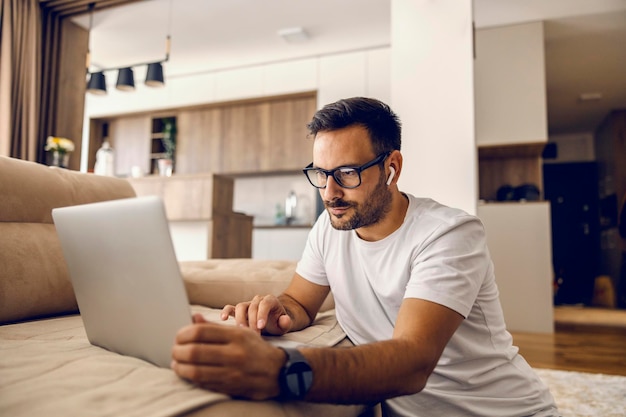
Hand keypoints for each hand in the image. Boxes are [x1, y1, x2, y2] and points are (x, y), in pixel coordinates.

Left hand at [171, 314, 285, 399]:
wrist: (278, 372)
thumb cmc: (255, 349)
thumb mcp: (240, 331)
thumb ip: (215, 327)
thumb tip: (193, 318)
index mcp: (236, 336)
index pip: (200, 332)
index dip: (183, 334)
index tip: (179, 336)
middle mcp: (234, 354)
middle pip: (194, 352)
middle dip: (178, 351)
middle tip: (174, 350)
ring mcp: (232, 373)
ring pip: (195, 371)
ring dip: (180, 367)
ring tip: (176, 363)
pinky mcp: (229, 387)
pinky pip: (203, 383)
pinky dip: (190, 378)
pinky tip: (187, 373)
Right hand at [220, 294, 292, 334]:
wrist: (273, 322)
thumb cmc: (278, 324)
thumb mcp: (285, 325)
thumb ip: (286, 322)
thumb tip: (284, 320)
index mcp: (270, 300)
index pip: (265, 304)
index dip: (262, 314)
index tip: (260, 327)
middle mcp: (258, 300)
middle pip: (252, 306)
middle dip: (252, 321)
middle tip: (253, 334)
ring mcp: (247, 304)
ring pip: (240, 306)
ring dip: (240, 319)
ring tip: (241, 331)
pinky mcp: (238, 311)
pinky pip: (230, 308)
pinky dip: (226, 312)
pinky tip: (223, 319)